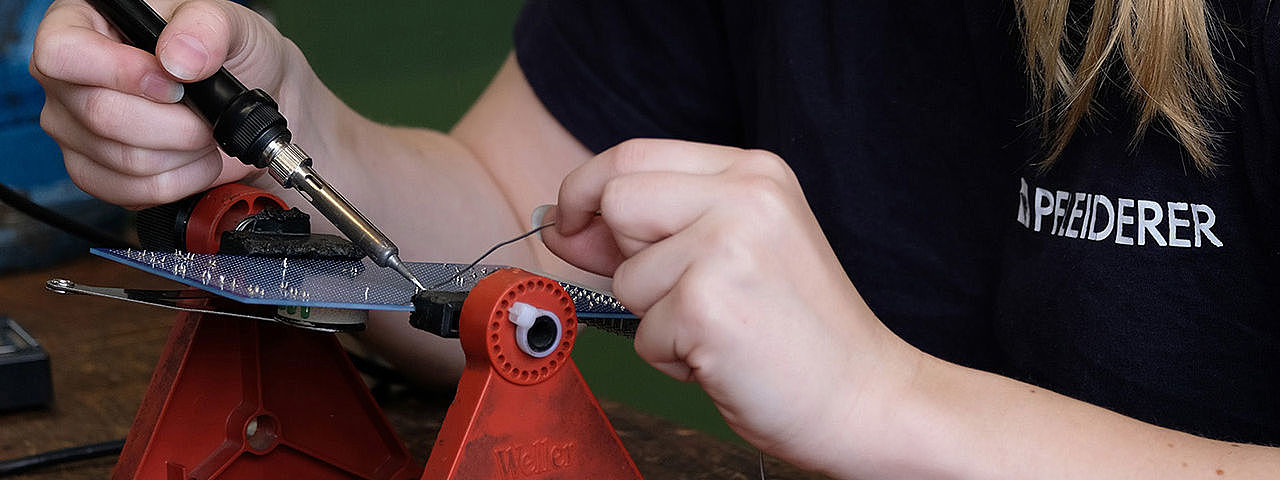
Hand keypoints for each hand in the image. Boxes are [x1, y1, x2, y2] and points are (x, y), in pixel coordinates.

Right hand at [30, 0, 302, 207]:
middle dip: (173, 124)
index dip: (120, 74)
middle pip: (99, 114)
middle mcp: (68, 79)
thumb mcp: (230, 22)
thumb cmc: (231, 52)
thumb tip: (179, 59)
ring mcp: (76, 129)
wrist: (254, 96)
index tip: (174, 84)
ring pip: (121, 159)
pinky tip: (196, 160)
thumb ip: (206, 27)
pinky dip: (178, 181)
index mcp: (82, 23)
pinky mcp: (98, 173)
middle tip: (206, 116)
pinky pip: (129, 191)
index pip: (63, 53)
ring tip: (206, 134)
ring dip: (182, 153)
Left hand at [542, 139, 921, 472]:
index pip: (633, 155)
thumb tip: (562, 225)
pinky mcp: (709, 304)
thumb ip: (651, 229)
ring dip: (656, 320)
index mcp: (754, 172)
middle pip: (616, 200)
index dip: (586, 190)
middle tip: (681, 295)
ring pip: (625, 278)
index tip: (569, 222)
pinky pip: (643, 334)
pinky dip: (672, 359)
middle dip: (624, 258)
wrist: (864, 396)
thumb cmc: (798, 331)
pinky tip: (723, 356)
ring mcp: (727, 246)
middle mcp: (744, 195)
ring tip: (719, 330)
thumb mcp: (733, 251)